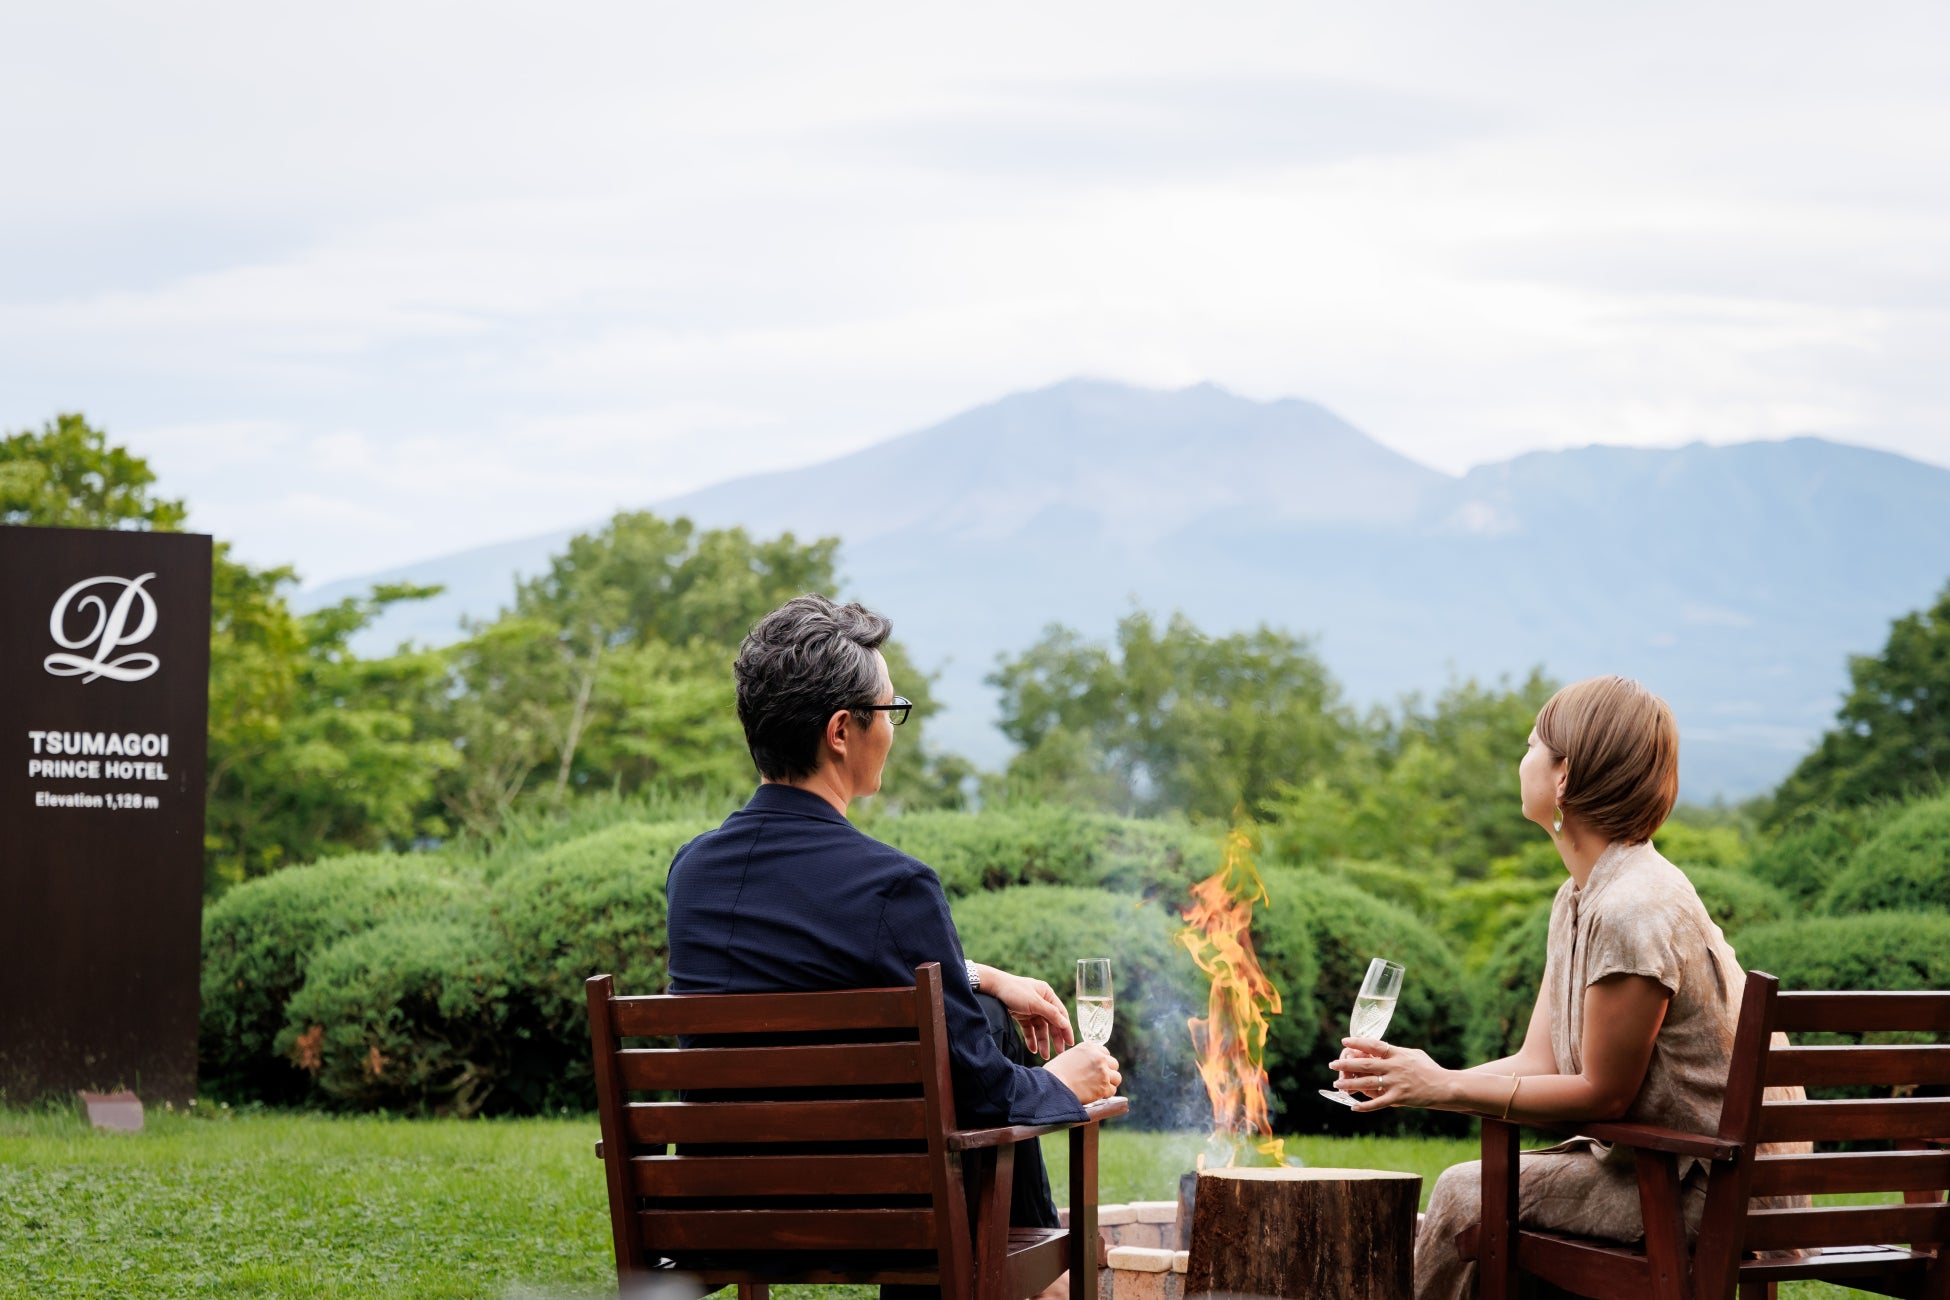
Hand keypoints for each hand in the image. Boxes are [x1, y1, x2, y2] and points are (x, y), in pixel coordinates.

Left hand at [984, 969, 1073, 1057]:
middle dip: (1055, 1038)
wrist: (992, 988)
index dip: (1066, 1029)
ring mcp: (1031, 1009)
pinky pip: (1029, 1029)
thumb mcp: (1035, 1003)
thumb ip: (1051, 1014)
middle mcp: (1041, 1001)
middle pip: (1052, 1022)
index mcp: (1047, 995)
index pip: (1061, 1014)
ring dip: (1043, 1041)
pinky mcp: (1021, 1014)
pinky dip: (1031, 1038)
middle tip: (1058, 1052)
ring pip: (1040, 1028)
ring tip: (1044, 1056)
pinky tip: (1032, 1049)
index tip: (1070, 1043)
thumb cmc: (1015, 991)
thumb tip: (1065, 1024)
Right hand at [1045, 1042, 1120, 1102]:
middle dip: (1108, 1071)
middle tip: (1099, 1079)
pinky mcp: (1104, 1087)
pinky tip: (1097, 1095)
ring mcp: (1103, 1072)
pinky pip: (1112, 1090)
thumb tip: (1088, 1064)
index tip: (1096, 1068)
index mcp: (1089, 1047)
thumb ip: (1082, 1057)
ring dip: (1109, 1083)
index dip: (1101, 1061)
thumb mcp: (1068, 1056)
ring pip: (1117, 1077)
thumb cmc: (1055, 1073)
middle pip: (1114, 1064)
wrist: (1053, 1086)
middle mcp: (1099, 1057)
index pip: (1105, 1052)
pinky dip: (1106, 1094)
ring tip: (1099, 1087)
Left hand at [1328, 1037, 1449, 1112]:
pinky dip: (1365, 1106)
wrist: (1445, 1086)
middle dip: (1346, 1064)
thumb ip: (1396, 1052)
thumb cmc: (1429, 1069)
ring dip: (1350, 1084)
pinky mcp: (1399, 1097)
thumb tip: (1380, 1049)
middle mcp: (1394, 1066)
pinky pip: (1378, 1103)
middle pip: (1365, 1064)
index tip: (1344, 1042)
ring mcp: (1396, 1082)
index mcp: (1397, 1053)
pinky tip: (1354, 1107)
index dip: (1357, 1043)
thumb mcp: (1413, 1054)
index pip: (1373, 1045)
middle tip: (1332, 1064)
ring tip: (1337, 1084)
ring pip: (1367, 1083)